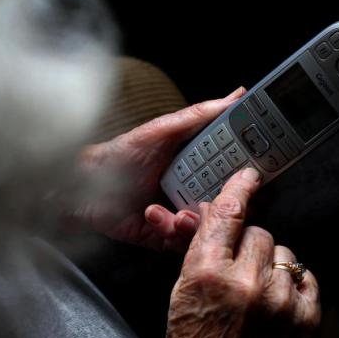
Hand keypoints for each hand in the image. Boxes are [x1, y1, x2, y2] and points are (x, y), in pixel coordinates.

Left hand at [72, 86, 246, 251]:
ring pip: (209, 226)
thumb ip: (199, 115)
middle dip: (226, 203)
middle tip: (215, 198)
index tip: (255, 174)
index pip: (234, 170)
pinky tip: (157, 215)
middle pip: (227, 203)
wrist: (83, 188)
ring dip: (197, 219)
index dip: (247, 173)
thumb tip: (236, 95)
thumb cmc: (118, 155)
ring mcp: (180, 215)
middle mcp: (193, 190)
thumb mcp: (161, 130)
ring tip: (181, 212)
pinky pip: (184, 242)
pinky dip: (174, 230)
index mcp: (198, 165)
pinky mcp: (165, 235)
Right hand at [164, 168, 320, 337]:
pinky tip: (274, 300)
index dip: (238, 189)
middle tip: (235, 267)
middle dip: (245, 244)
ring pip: (283, 252)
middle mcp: (247, 285)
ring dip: (268, 264)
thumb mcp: (180, 290)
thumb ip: (197, 246)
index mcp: (208, 274)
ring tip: (252, 291)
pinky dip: (290, 283)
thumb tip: (206, 211)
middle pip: (258, 231)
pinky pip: (305, 275)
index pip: (228, 214)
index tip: (248, 176)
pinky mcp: (304, 319)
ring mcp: (280, 303)